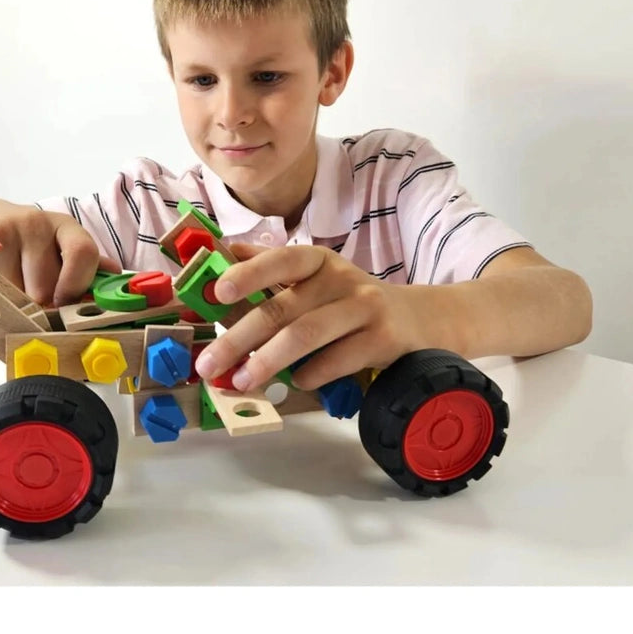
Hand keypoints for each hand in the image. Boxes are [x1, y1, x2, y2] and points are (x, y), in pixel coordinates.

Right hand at [0, 204, 119, 307]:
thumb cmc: (35, 246)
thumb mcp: (64, 252)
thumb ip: (86, 269)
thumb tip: (114, 275)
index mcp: (68, 228)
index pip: (83, 253)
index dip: (75, 286)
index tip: (64, 304)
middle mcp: (38, 222)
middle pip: (45, 286)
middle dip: (40, 304)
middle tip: (34, 298)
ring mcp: (7, 229)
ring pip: (15, 292)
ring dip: (13, 302)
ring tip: (11, 286)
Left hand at [193, 243, 434, 391]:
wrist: (422, 320)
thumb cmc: (354, 302)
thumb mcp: (317, 279)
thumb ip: (273, 269)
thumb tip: (224, 251)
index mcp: (318, 262)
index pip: (281, 260)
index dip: (249, 273)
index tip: (219, 292)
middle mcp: (341, 279)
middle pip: (283, 308)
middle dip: (240, 337)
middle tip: (210, 364)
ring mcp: (365, 307)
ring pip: (307, 335)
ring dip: (268, 361)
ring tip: (242, 380)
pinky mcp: (384, 339)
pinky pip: (338, 360)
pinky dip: (311, 375)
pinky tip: (296, 383)